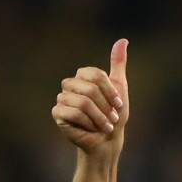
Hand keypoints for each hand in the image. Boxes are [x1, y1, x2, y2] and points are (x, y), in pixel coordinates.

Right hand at [52, 39, 129, 154]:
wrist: (108, 141)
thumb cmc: (114, 116)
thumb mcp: (120, 88)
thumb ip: (118, 64)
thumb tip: (123, 40)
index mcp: (83, 76)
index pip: (96, 75)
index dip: (110, 92)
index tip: (118, 105)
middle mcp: (70, 84)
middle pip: (90, 89)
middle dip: (106, 107)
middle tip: (111, 119)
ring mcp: (62, 98)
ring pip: (83, 102)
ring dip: (99, 117)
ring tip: (104, 126)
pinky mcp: (58, 113)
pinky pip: (74, 113)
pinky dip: (88, 123)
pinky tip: (91, 130)